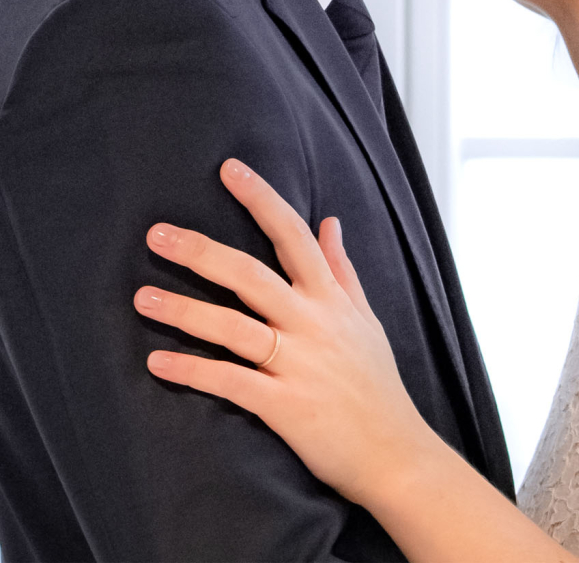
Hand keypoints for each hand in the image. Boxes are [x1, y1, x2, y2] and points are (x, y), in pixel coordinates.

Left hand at [134, 159, 433, 506]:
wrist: (394, 450)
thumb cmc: (376, 382)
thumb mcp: (364, 318)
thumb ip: (342, 269)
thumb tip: (330, 221)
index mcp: (331, 298)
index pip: (294, 236)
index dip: (262, 199)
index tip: (230, 169)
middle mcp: (314, 323)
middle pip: (253, 275)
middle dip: (203, 251)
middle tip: (157, 233)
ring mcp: (299, 363)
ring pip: (235, 327)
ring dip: (185, 310)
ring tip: (142, 296)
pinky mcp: (285, 405)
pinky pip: (231, 382)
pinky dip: (194, 371)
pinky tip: (158, 361)